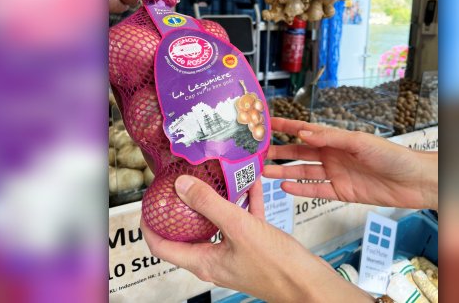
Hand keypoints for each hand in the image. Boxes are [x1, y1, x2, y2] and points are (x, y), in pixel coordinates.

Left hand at [142, 175, 371, 302]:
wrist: (310, 283)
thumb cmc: (277, 267)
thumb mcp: (240, 228)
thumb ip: (210, 204)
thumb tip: (182, 186)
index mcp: (205, 261)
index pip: (162, 246)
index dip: (151, 225)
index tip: (148, 203)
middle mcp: (217, 259)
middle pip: (189, 231)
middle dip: (185, 205)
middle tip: (181, 181)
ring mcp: (236, 253)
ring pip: (219, 222)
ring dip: (217, 199)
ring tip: (215, 174)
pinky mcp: (255, 247)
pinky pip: (244, 220)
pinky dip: (244, 201)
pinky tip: (250, 181)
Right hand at [264, 117, 437, 208]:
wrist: (413, 182)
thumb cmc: (393, 156)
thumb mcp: (360, 142)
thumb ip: (331, 138)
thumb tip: (304, 132)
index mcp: (337, 139)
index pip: (306, 130)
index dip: (286, 126)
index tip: (265, 122)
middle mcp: (333, 155)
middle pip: (300, 152)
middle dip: (279, 151)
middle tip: (257, 152)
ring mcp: (336, 174)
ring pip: (303, 172)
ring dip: (283, 171)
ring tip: (264, 172)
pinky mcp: (341, 192)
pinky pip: (316, 190)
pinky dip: (300, 189)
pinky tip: (285, 187)